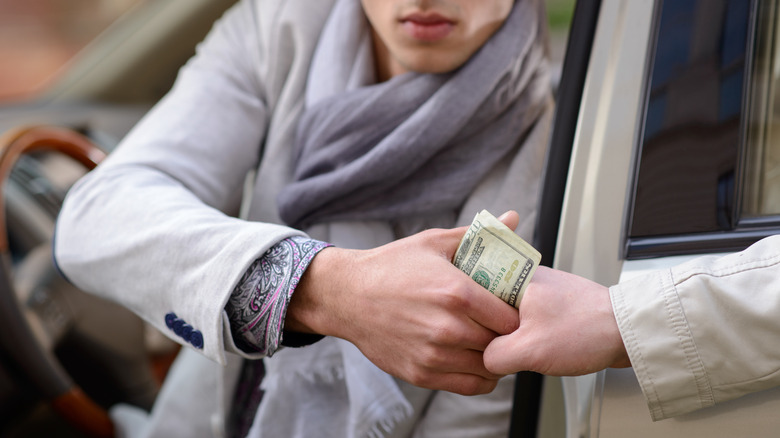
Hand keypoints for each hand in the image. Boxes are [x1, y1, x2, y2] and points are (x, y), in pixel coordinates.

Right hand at [286, 212, 520, 394]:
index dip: (518, 314)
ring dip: (495, 357)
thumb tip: (512, 217)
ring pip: (489, 368)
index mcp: (457, 293)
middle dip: (508, 335)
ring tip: (490, 342)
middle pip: (502, 343)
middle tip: (505, 326)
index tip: (514, 308)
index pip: (512, 318)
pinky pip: (469, 386)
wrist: (347, 296)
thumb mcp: (434, 243)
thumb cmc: (392, 266)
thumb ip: (479, 236)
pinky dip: (480, 377)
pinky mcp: (422, 374)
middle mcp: (448, 327)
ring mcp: (434, 355)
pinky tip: (475, 360)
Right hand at [483, 266, 630, 375]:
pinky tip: (536, 350)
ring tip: (522, 350)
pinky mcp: (552, 306)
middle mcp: (525, 278)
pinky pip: (526, 322)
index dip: (471, 320)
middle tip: (501, 349)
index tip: (475, 340)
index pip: (472, 291)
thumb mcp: (529, 350)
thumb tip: (485, 360)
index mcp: (515, 276)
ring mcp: (539, 291)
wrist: (629, 333)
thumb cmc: (588, 330)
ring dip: (510, 337)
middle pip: (487, 305)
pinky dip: (526, 338)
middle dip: (491, 331)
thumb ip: (495, 355)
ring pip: (506, 316)